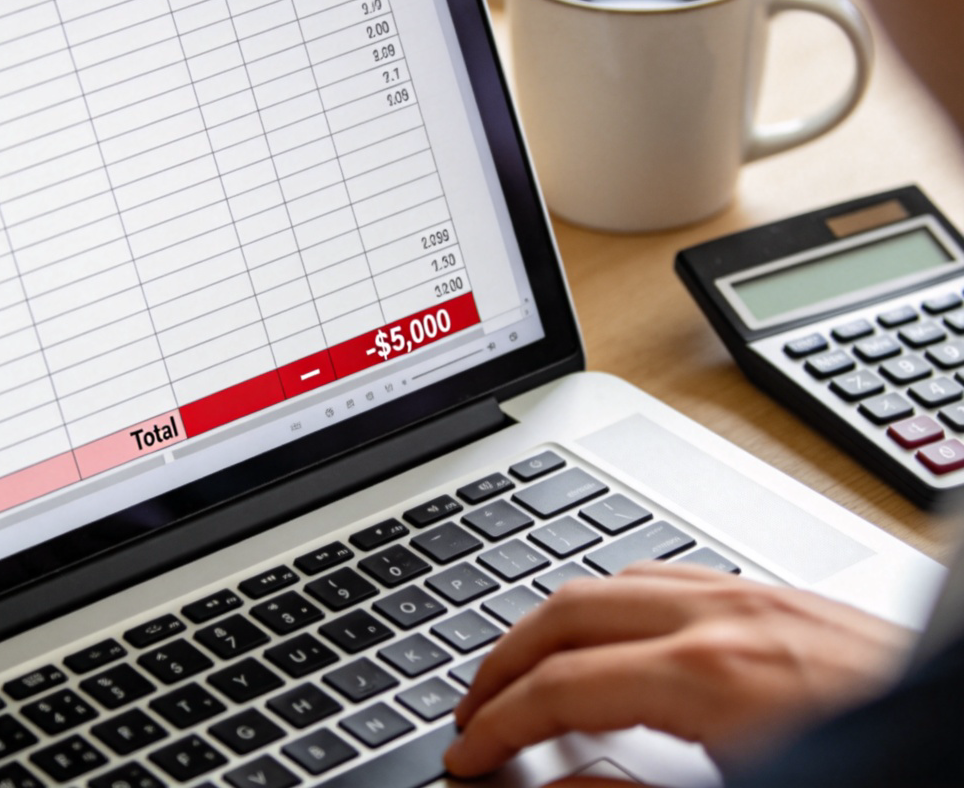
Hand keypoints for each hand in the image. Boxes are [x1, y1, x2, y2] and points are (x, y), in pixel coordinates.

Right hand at [444, 562, 910, 779]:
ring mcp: (752, 596)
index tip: (467, 753)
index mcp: (710, 677)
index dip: (499, 723)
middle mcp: (723, 616)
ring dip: (556, 623)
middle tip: (474, 705)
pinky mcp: (777, 597)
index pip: (563, 687)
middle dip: (506, 656)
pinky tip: (614, 638)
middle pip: (570, 609)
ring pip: (615, 581)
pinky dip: (615, 603)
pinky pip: (667, 576)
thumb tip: (551, 786)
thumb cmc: (874, 773)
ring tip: (529, 672)